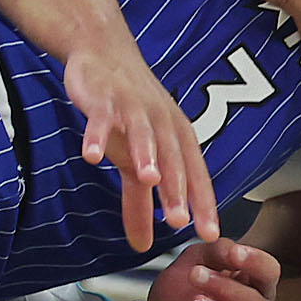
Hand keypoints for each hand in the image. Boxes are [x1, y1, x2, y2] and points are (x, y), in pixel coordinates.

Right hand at [62, 39, 221, 250]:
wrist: (104, 54)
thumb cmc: (128, 111)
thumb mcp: (135, 159)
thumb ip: (139, 203)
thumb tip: (142, 247)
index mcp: (176, 137)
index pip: (194, 175)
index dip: (202, 204)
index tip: (209, 234)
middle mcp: (161, 122)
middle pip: (172, 158)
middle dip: (176, 189)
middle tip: (180, 219)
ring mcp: (133, 108)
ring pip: (143, 134)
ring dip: (146, 155)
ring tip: (148, 179)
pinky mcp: (104, 98)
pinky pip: (101, 117)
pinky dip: (97, 134)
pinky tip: (91, 155)